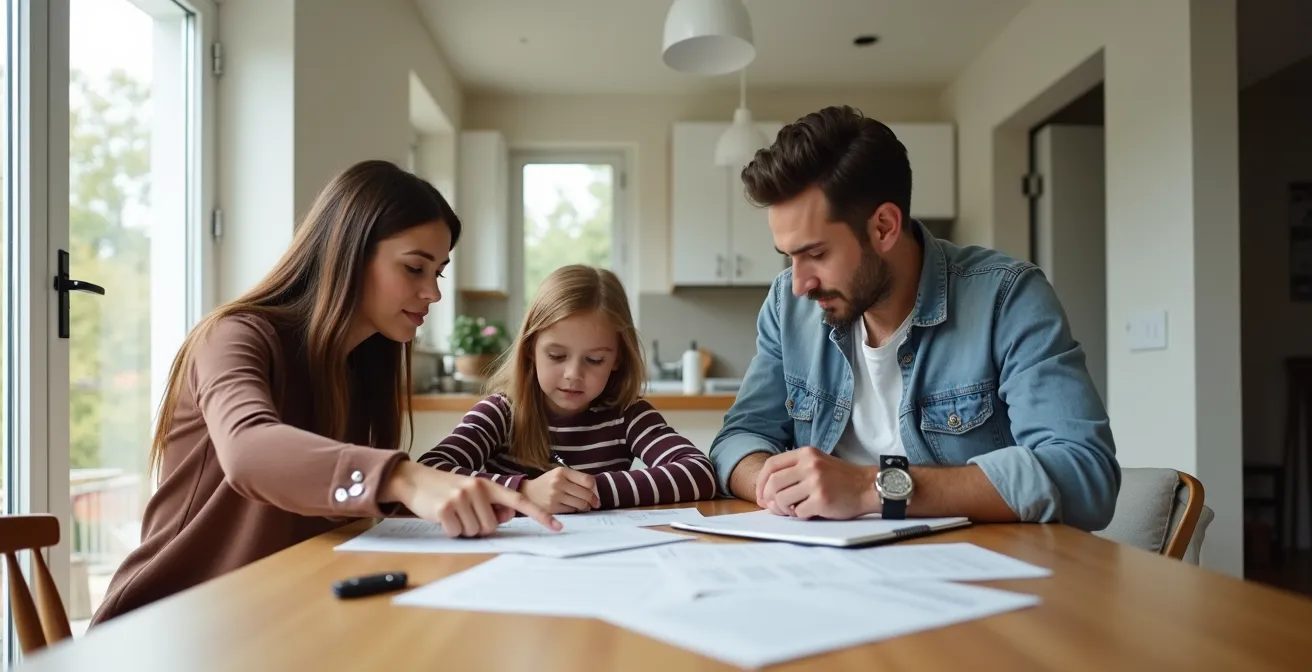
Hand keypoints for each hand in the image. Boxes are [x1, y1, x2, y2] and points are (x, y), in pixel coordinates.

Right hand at [382, 462, 559, 536]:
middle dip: (479, 526)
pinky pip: (457, 533)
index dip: (540, 515)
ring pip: (475, 531)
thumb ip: (493, 503)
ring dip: (464, 528)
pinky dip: (450, 530)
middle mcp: (477, 488)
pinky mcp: (445, 509)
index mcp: (489, 485)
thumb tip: (507, 516)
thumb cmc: (448, 489)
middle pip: (492, 525)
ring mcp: (461, 498)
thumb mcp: (474, 491)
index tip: (558, 526)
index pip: (520, 501)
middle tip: (464, 514)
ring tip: (453, 513)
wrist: (415, 480)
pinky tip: (443, 517)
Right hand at [521, 467, 600, 513]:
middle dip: (593, 500)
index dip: (594, 488)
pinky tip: (574, 508)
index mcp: (562, 472)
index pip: (587, 480)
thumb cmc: (548, 483)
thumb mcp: (559, 475)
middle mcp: (558, 483)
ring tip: (585, 506)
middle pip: (586, 494)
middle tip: (595, 503)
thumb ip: (575, 479)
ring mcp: (555, 496)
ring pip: (580, 504)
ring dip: (586, 506)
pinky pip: (572, 510)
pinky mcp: (552, 508)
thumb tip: (595, 491)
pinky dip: (576, 510)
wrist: (528, 493)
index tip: (595, 491)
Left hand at [755, 447, 878, 519]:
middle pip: (773, 483)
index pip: (771, 465)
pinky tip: (810, 512)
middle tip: (775, 507)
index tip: (760, 495)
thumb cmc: (840, 478)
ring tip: (795, 509)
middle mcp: (810, 465)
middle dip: (769, 499)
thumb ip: (794, 470)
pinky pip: (798, 512)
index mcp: (806, 453)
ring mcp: (816, 482)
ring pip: (782, 499)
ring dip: (784, 509)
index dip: (761, 482)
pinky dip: (800, 515)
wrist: (868, 487)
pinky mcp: (822, 499)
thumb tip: (766, 492)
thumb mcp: (817, 463)